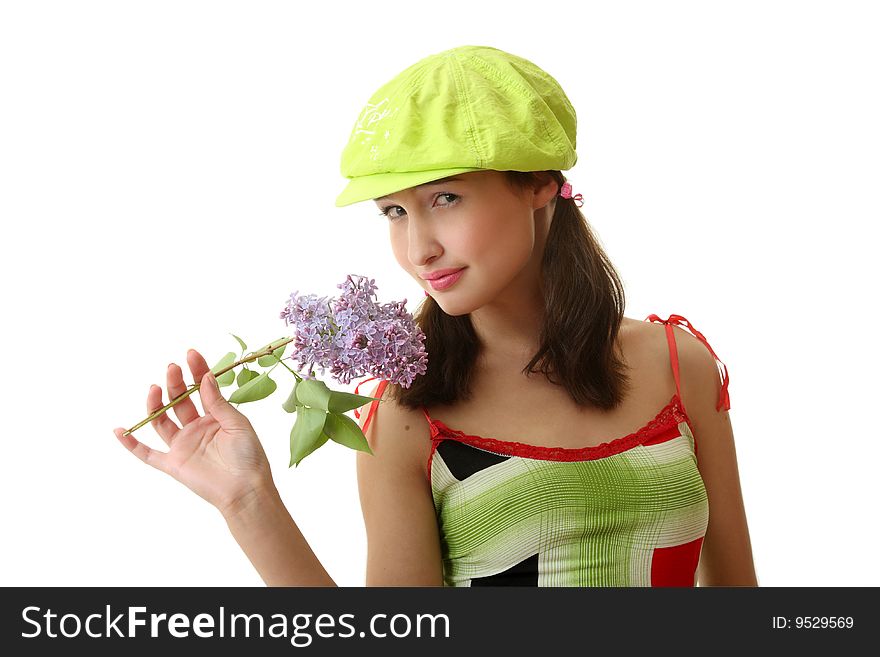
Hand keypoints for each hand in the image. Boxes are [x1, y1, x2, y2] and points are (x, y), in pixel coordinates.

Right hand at [113, 348, 275, 517]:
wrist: (245, 490)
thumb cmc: (248, 456)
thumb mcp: (237, 423)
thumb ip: (217, 402)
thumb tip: (205, 378)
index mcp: (215, 417)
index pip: (202, 389)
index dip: (197, 371)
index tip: (191, 353)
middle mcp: (196, 428)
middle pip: (179, 401)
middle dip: (175, 383)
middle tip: (172, 368)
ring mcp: (183, 445)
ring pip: (161, 420)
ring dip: (155, 404)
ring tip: (154, 387)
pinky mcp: (172, 464)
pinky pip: (147, 453)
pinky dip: (132, 443)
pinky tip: (119, 430)